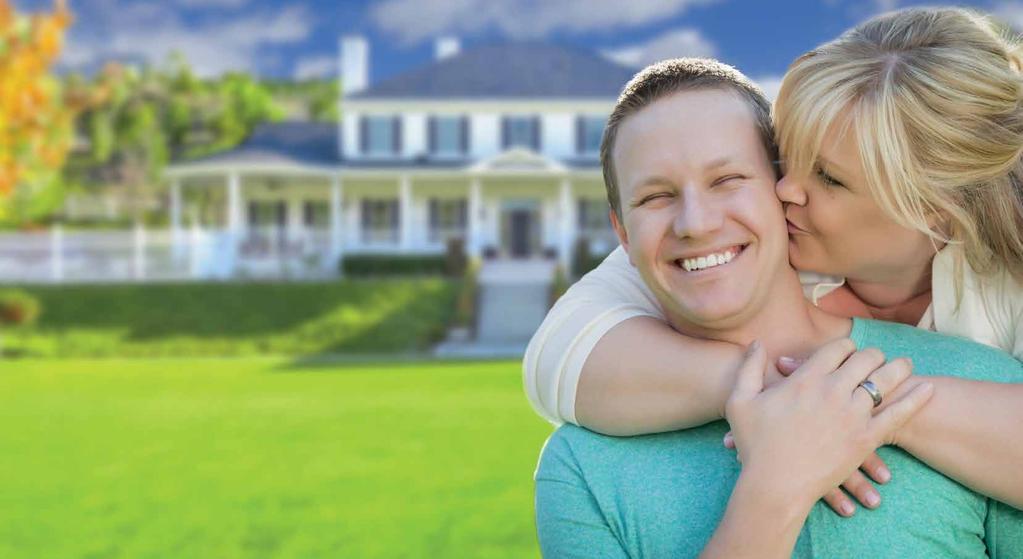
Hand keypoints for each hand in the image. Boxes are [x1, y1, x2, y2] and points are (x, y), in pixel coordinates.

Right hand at [724, 339, 933, 512]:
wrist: (774, 485)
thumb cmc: (755, 444)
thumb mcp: (740, 401)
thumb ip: (748, 367)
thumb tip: (756, 342)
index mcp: (805, 379)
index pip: (836, 348)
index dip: (844, 347)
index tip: (847, 351)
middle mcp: (832, 390)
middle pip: (864, 359)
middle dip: (872, 355)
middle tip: (877, 357)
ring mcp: (852, 414)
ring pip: (885, 380)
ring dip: (898, 368)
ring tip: (906, 365)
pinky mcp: (866, 439)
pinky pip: (898, 414)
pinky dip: (916, 399)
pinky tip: (929, 388)